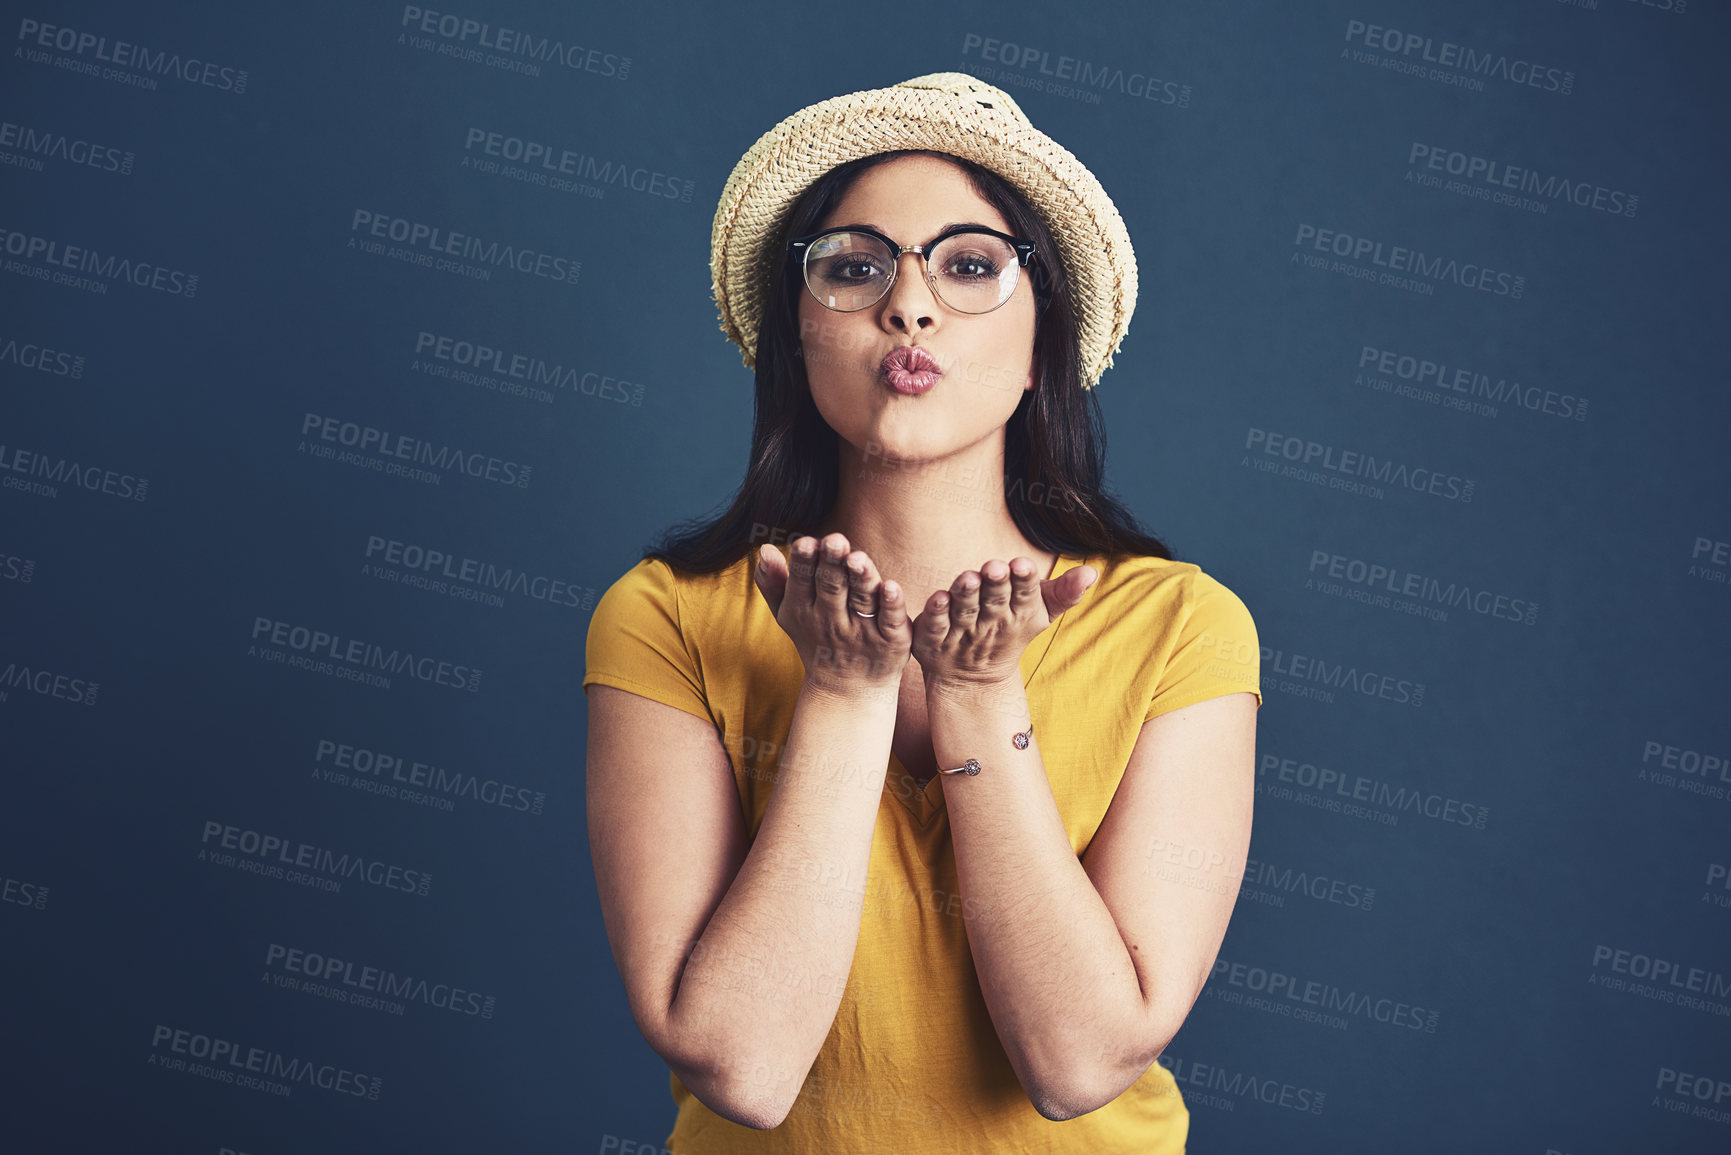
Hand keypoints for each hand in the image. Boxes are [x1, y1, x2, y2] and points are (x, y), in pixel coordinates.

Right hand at [753, 534, 912, 697]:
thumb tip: (764, 548)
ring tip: (859, 559)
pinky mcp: (891, 641)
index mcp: (804, 610)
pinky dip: (891, 605)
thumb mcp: (788, 614)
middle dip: (832, 564)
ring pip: (862, 601)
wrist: (847, 691)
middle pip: (832, 587)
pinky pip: (890, 621)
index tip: (806, 543)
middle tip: (835, 540)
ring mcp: (862, 632)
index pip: (802, 581)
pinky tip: (891, 587)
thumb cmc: (816, 638)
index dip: (804, 562)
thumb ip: (773, 582)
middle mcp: (832, 620)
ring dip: (861, 579)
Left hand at [910, 557, 1097, 692]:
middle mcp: (990, 623)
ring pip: (965, 611)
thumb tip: (1092, 572)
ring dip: (966, 595)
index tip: (1022, 565)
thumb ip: (1064, 592)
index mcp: (1017, 613)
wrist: (973, 680)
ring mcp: (961, 633)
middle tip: (994, 567)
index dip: (1023, 581)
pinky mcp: (933, 640)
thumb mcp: (1040, 612)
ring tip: (968, 577)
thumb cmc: (1009, 631)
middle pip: (994, 602)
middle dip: (995, 584)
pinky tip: (938, 598)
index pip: (1024, 595)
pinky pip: (935, 626)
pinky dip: (936, 614)